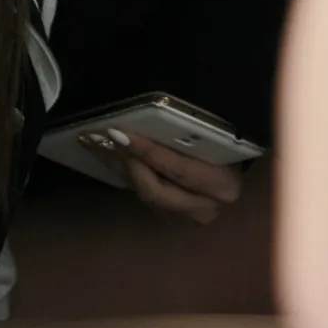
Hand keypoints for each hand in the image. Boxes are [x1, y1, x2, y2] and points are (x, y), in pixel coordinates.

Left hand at [77, 128, 242, 224]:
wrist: (234, 167)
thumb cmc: (223, 142)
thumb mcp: (213, 134)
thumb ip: (187, 129)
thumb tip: (149, 109)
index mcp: (222, 184)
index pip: (177, 169)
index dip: (146, 151)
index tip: (119, 132)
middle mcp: (207, 208)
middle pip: (156, 189)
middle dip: (125, 162)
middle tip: (100, 137)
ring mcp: (188, 218)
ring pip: (145, 195)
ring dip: (118, 167)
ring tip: (93, 143)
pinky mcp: (173, 218)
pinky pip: (143, 196)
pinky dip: (125, 174)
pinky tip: (107, 155)